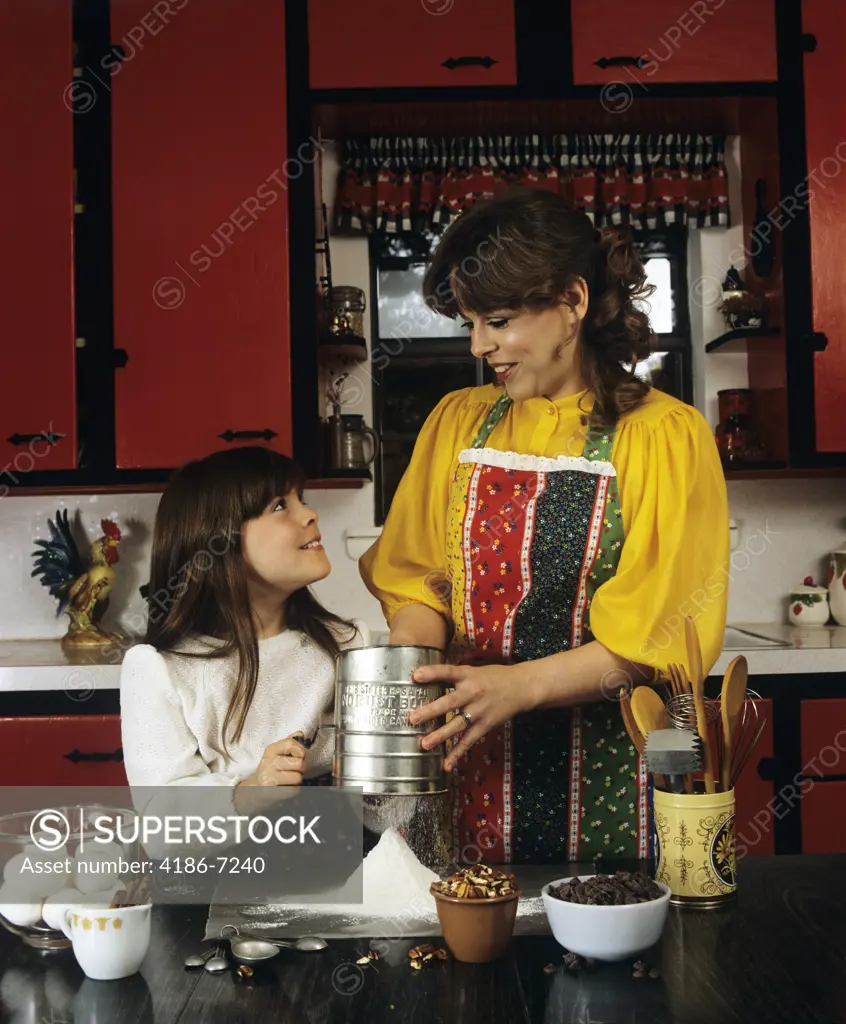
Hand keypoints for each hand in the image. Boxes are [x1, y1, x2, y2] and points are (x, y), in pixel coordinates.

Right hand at [238, 734, 306, 787]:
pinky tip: (286, 787)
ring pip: (297, 778)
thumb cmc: (271, 769)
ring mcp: (268, 778)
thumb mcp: (277, 753)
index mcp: (270, 750)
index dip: (301, 750)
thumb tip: (300, 734)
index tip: (300, 755)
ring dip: (297, 780)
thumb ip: (289, 743)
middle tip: (294, 770)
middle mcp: (267, 762)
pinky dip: (294, 789)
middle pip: (299, 763)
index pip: (291, 743)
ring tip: (289, 779)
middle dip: (301, 768)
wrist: (255, 788)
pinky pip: (294, 790)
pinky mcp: (271, 792)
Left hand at [408, 663, 538, 771]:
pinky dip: (457, 753)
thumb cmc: (493, 677)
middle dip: (431, 711)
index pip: (448, 672)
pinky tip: (446, 764)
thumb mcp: (474, 670)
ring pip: (457, 724)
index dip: (432, 673)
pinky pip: (469, 741)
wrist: (521, 688)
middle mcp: (473, 693)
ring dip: (440, 735)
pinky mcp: (485, 725)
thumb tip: (426, 679)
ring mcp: (479, 711)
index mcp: (468, 675)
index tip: (415, 676)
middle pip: (450, 702)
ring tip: (424, 744)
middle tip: (412, 719)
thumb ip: (454, 677)